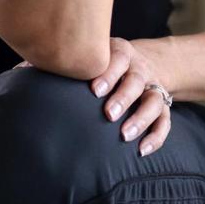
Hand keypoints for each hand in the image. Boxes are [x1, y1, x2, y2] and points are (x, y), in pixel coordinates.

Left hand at [88, 37, 172, 156]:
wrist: (142, 61)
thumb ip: (77, 62)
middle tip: (109, 114)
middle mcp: (140, 69)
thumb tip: (39, 67)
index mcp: (122, 53)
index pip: (119, 59)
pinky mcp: (162, 105)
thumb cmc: (106, 63)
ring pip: (154, 101)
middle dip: (124, 97)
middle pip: (136, 81)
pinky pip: (165, 121)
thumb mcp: (97, 55)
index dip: (108, 74)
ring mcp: (154, 87)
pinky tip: (142, 150)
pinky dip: (156, 136)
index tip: (95, 91)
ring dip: (141, 119)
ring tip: (124, 135)